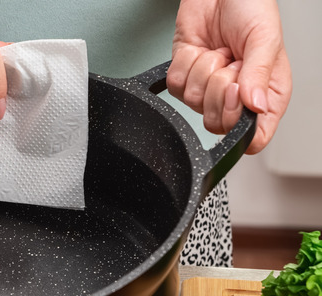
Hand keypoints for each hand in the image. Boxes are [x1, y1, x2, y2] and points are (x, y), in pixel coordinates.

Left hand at [167, 0, 291, 153]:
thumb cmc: (251, 9)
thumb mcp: (265, 38)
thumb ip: (259, 74)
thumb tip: (255, 107)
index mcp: (265, 94)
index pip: (254, 137)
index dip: (240, 126)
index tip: (239, 97)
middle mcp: (236, 96)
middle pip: (217, 123)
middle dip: (219, 90)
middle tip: (231, 65)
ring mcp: (208, 88)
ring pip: (193, 103)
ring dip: (204, 70)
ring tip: (219, 52)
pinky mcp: (186, 76)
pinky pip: (175, 86)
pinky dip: (186, 64)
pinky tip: (201, 50)